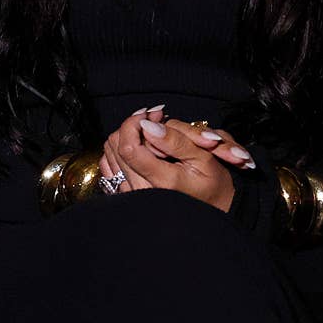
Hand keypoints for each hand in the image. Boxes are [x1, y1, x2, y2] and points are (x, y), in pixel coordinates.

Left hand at [96, 106, 255, 212]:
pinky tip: (141, 147)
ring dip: (127, 135)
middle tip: (155, 118)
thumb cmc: (212, 183)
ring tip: (151, 131)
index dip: (133, 124)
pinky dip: (122, 150)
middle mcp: (142, 189)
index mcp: (161, 180)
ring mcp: (132, 192)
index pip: (128, 147)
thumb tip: (147, 125)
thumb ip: (175, 140)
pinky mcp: (127, 192)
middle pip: (117, 145)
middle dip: (133, 125)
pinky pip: (109, 165)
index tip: (148, 115)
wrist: (212, 208)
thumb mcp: (203, 158)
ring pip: (110, 152)